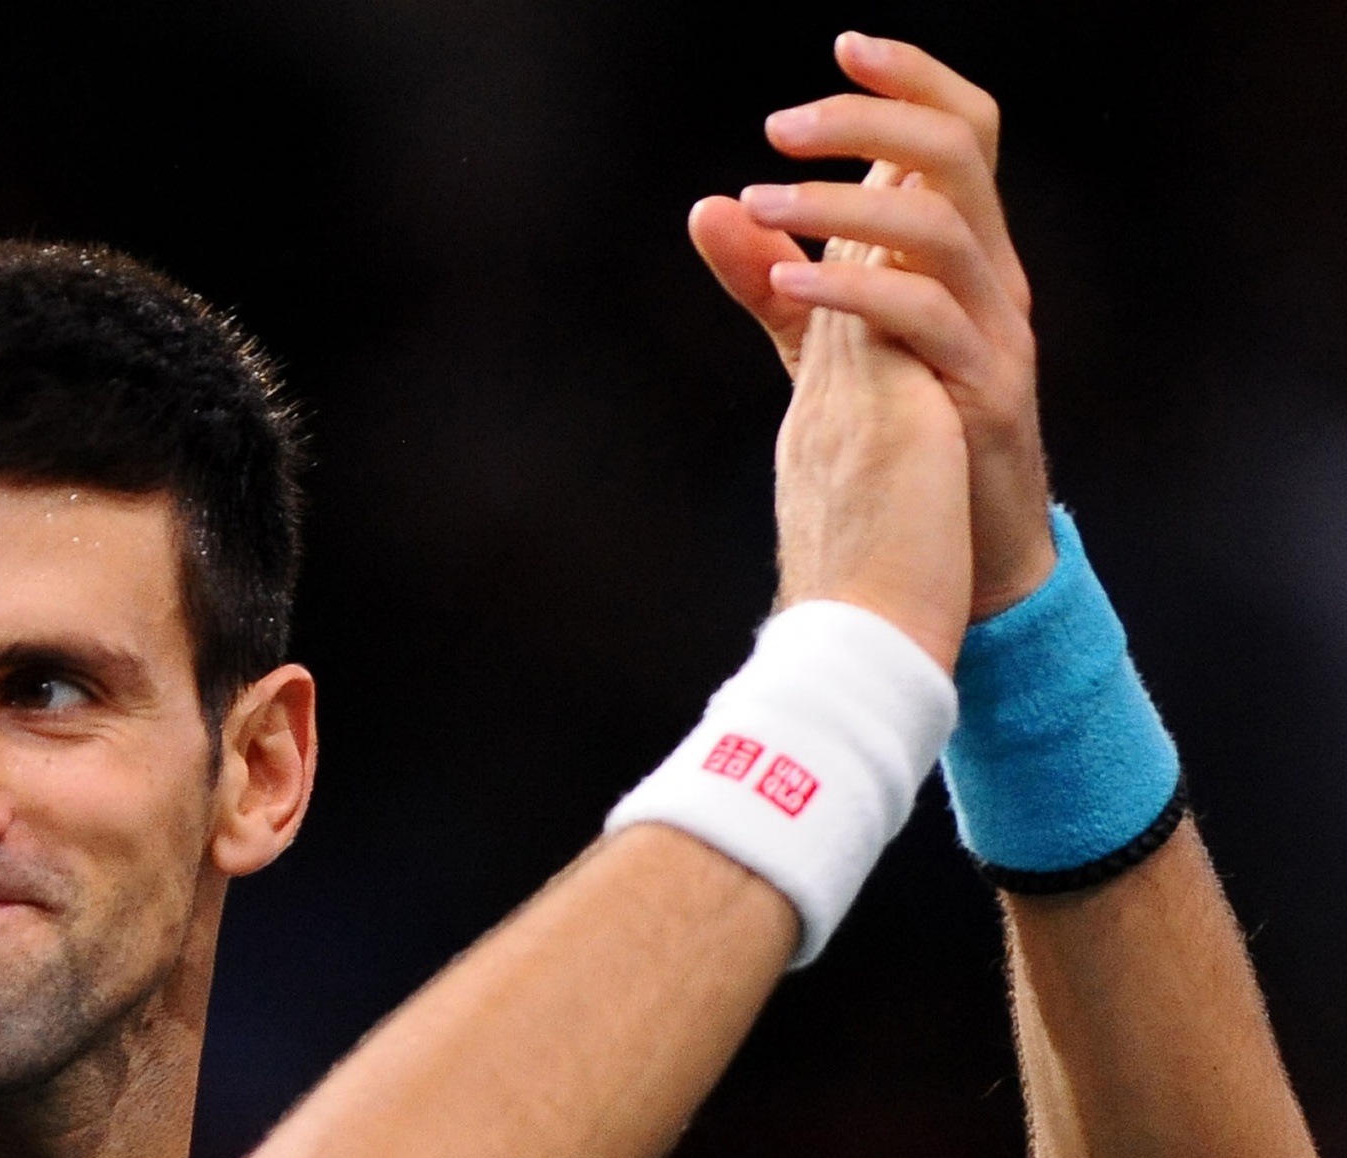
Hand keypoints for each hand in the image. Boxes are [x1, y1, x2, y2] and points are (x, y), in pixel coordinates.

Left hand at [689, 32, 1055, 621]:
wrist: (963, 556)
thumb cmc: (905, 444)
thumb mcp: (829, 349)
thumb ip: (775, 278)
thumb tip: (710, 205)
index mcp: (965, 253)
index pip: (961, 129)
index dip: (911, 79)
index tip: (842, 49)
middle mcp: (993, 276)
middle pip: (954, 152)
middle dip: (867, 122)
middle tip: (778, 129)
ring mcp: (997, 331)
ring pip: (940, 226)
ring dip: (839, 205)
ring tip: (759, 202)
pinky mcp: (987, 393)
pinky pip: (925, 319)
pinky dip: (851, 294)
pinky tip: (787, 290)